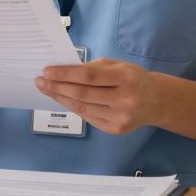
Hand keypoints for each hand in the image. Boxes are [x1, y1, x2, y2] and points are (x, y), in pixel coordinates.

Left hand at [36, 59, 161, 134]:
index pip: (89, 76)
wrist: (155, 101)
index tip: (46, 71)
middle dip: (57, 87)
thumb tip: (63, 72)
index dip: (65, 74)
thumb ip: (93, 68)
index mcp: (126, 78)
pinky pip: (88, 117)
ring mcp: (120, 117)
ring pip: (82, 108)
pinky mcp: (115, 130)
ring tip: (46, 90)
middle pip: (83, 94)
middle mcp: (124, 100)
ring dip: (61, 98)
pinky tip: (62, 99)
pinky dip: (72, 107)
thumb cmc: (132, 78)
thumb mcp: (117, 65)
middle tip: (40, 81)